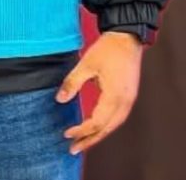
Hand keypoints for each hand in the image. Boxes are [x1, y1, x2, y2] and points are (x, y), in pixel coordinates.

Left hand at [57, 31, 143, 155]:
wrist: (126, 39)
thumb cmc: (106, 50)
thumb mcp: (85, 64)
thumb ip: (72, 83)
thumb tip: (59, 100)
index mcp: (114, 96)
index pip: (97, 122)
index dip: (82, 130)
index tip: (67, 134)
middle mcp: (124, 103)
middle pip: (106, 129)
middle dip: (89, 140)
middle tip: (73, 149)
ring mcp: (128, 101)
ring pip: (113, 126)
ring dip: (97, 135)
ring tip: (82, 143)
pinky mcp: (128, 98)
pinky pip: (116, 118)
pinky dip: (105, 127)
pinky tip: (95, 128)